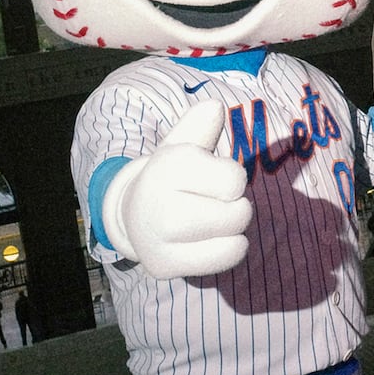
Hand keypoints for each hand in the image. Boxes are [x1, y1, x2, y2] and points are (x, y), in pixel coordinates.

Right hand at [99, 100, 251, 277]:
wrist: (135, 215)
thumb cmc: (174, 177)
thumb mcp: (184, 145)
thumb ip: (199, 125)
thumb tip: (213, 108)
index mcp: (167, 166)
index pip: (235, 181)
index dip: (232, 179)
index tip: (212, 177)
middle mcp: (157, 204)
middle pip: (239, 213)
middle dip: (237, 207)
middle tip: (214, 202)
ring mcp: (156, 239)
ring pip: (235, 240)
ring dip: (233, 230)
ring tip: (212, 220)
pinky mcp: (162, 266)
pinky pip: (222, 260)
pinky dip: (227, 250)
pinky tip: (209, 241)